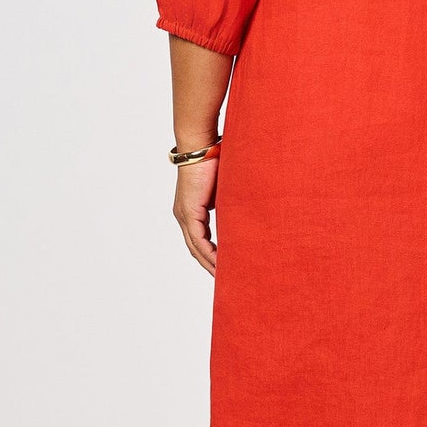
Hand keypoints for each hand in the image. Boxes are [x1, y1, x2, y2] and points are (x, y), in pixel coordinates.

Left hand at [173, 156, 218, 274]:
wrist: (202, 147)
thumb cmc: (215, 160)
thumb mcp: (225, 189)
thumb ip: (229, 203)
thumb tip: (243, 214)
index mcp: (191, 210)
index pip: (199, 239)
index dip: (210, 255)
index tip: (224, 266)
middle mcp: (183, 215)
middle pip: (195, 248)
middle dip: (209, 264)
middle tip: (225, 279)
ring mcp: (184, 215)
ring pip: (196, 247)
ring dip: (209, 263)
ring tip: (224, 277)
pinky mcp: (189, 212)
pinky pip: (198, 240)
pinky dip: (209, 254)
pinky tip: (219, 265)